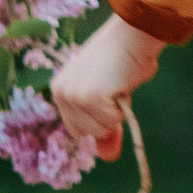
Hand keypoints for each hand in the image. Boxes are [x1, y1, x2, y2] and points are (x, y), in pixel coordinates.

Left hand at [48, 11, 162, 164]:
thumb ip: (103, 125)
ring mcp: (73, 94)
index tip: (108, 98)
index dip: (97, 120)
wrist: (132, 35)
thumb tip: (108, 157)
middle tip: (114, 87)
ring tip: (117, 84)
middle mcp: (61, 92)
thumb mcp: (107, 94)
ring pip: (99, 129)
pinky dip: (122, 109)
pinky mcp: (89, 97)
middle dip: (106, 117)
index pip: (77, 128)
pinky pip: (112, 122)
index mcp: (60, 89)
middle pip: (86, 132)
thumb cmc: (123, 59)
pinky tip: (121, 85)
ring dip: (115, 114)